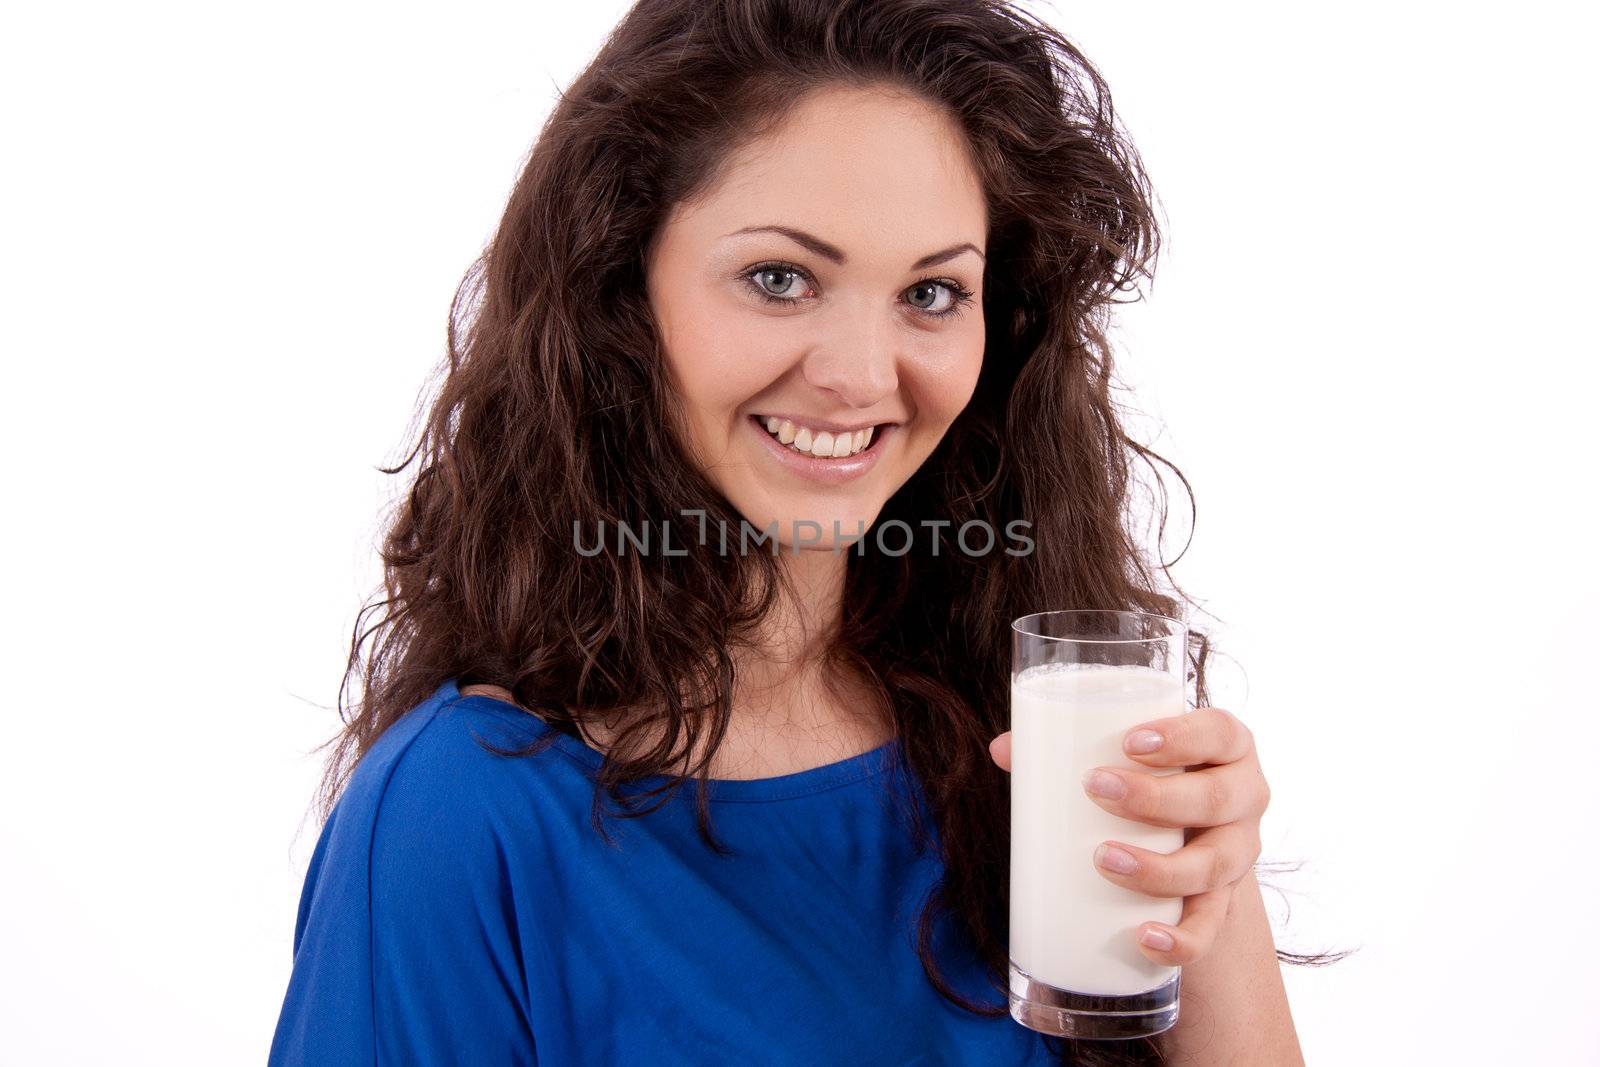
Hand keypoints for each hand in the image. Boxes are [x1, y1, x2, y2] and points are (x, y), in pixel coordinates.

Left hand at [988, 708, 1269, 966]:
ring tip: (1104, 860)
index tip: (1129, 742)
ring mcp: (1238, 852)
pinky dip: (1181, 939)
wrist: (1190, 838)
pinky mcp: (1224, 903)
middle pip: (1217, 798)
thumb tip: (1003, 749)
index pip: (1219, 731)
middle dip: (1156, 798)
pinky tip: (1146, 938)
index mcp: (1226, 747)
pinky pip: (1211, 928)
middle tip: (1096, 789)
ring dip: (1159, 868)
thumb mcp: (1126, 756)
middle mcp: (1244, 797)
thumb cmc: (1151, 777)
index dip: (1183, 736)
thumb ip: (1066, 747)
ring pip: (1214, 865)